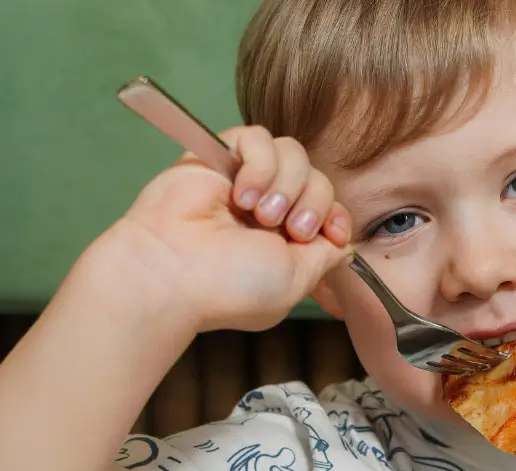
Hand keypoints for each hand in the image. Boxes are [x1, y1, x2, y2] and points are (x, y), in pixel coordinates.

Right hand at [109, 126, 351, 332]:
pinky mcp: (220, 155)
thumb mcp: (296, 281)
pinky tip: (241, 195)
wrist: (172, 273)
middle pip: (318, 179)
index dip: (336, 215)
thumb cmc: (229, 286)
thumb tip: (343, 241)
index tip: (328, 233)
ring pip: (294, 154)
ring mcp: (244, 181)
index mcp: (284, 241)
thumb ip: (325, 257)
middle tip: (288, 229)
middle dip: (313, 204)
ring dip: (287, 184)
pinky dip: (261, 165)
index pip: (329, 208)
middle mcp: (267, 208)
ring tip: (260, 214)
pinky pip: (259, 138)